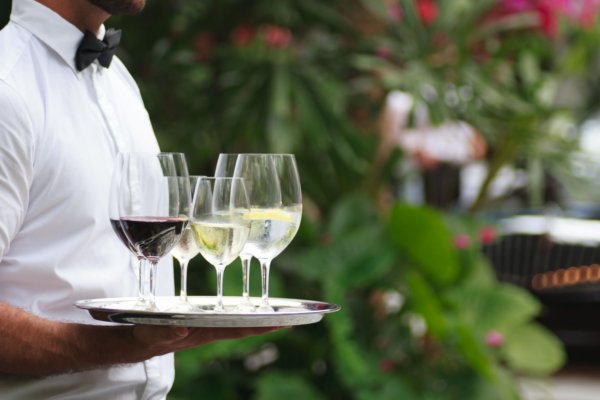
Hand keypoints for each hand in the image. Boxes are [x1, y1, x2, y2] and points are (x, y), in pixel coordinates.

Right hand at [131, 325, 285, 356]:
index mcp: (204, 332)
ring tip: (282, 312)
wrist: (137, 339)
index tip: (283, 323)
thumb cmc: (145, 335)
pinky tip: (253, 308)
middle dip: (270, 322)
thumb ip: (165, 331)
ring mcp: (208, 325)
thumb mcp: (152, 332)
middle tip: (295, 317)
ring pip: (240, 321)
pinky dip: (243, 312)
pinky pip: (229, 316)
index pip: (238, 329)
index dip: (261, 325)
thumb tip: (182, 328)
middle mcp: (211, 329)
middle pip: (246, 325)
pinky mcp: (202, 320)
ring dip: (260, 317)